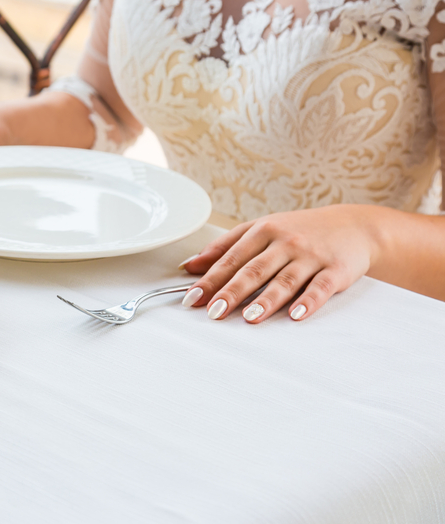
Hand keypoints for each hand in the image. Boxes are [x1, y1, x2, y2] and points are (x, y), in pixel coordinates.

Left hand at [179, 205, 382, 322]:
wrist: (353, 226)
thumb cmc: (299, 230)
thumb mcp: (261, 229)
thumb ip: (225, 247)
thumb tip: (189, 266)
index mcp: (263, 231)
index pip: (231, 258)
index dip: (210, 279)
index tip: (192, 298)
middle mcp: (285, 241)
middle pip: (254, 270)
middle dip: (232, 292)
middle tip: (214, 312)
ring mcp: (311, 255)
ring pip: (285, 279)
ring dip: (266, 300)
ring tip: (249, 318)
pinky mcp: (336, 269)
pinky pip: (320, 287)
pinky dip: (308, 301)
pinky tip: (295, 315)